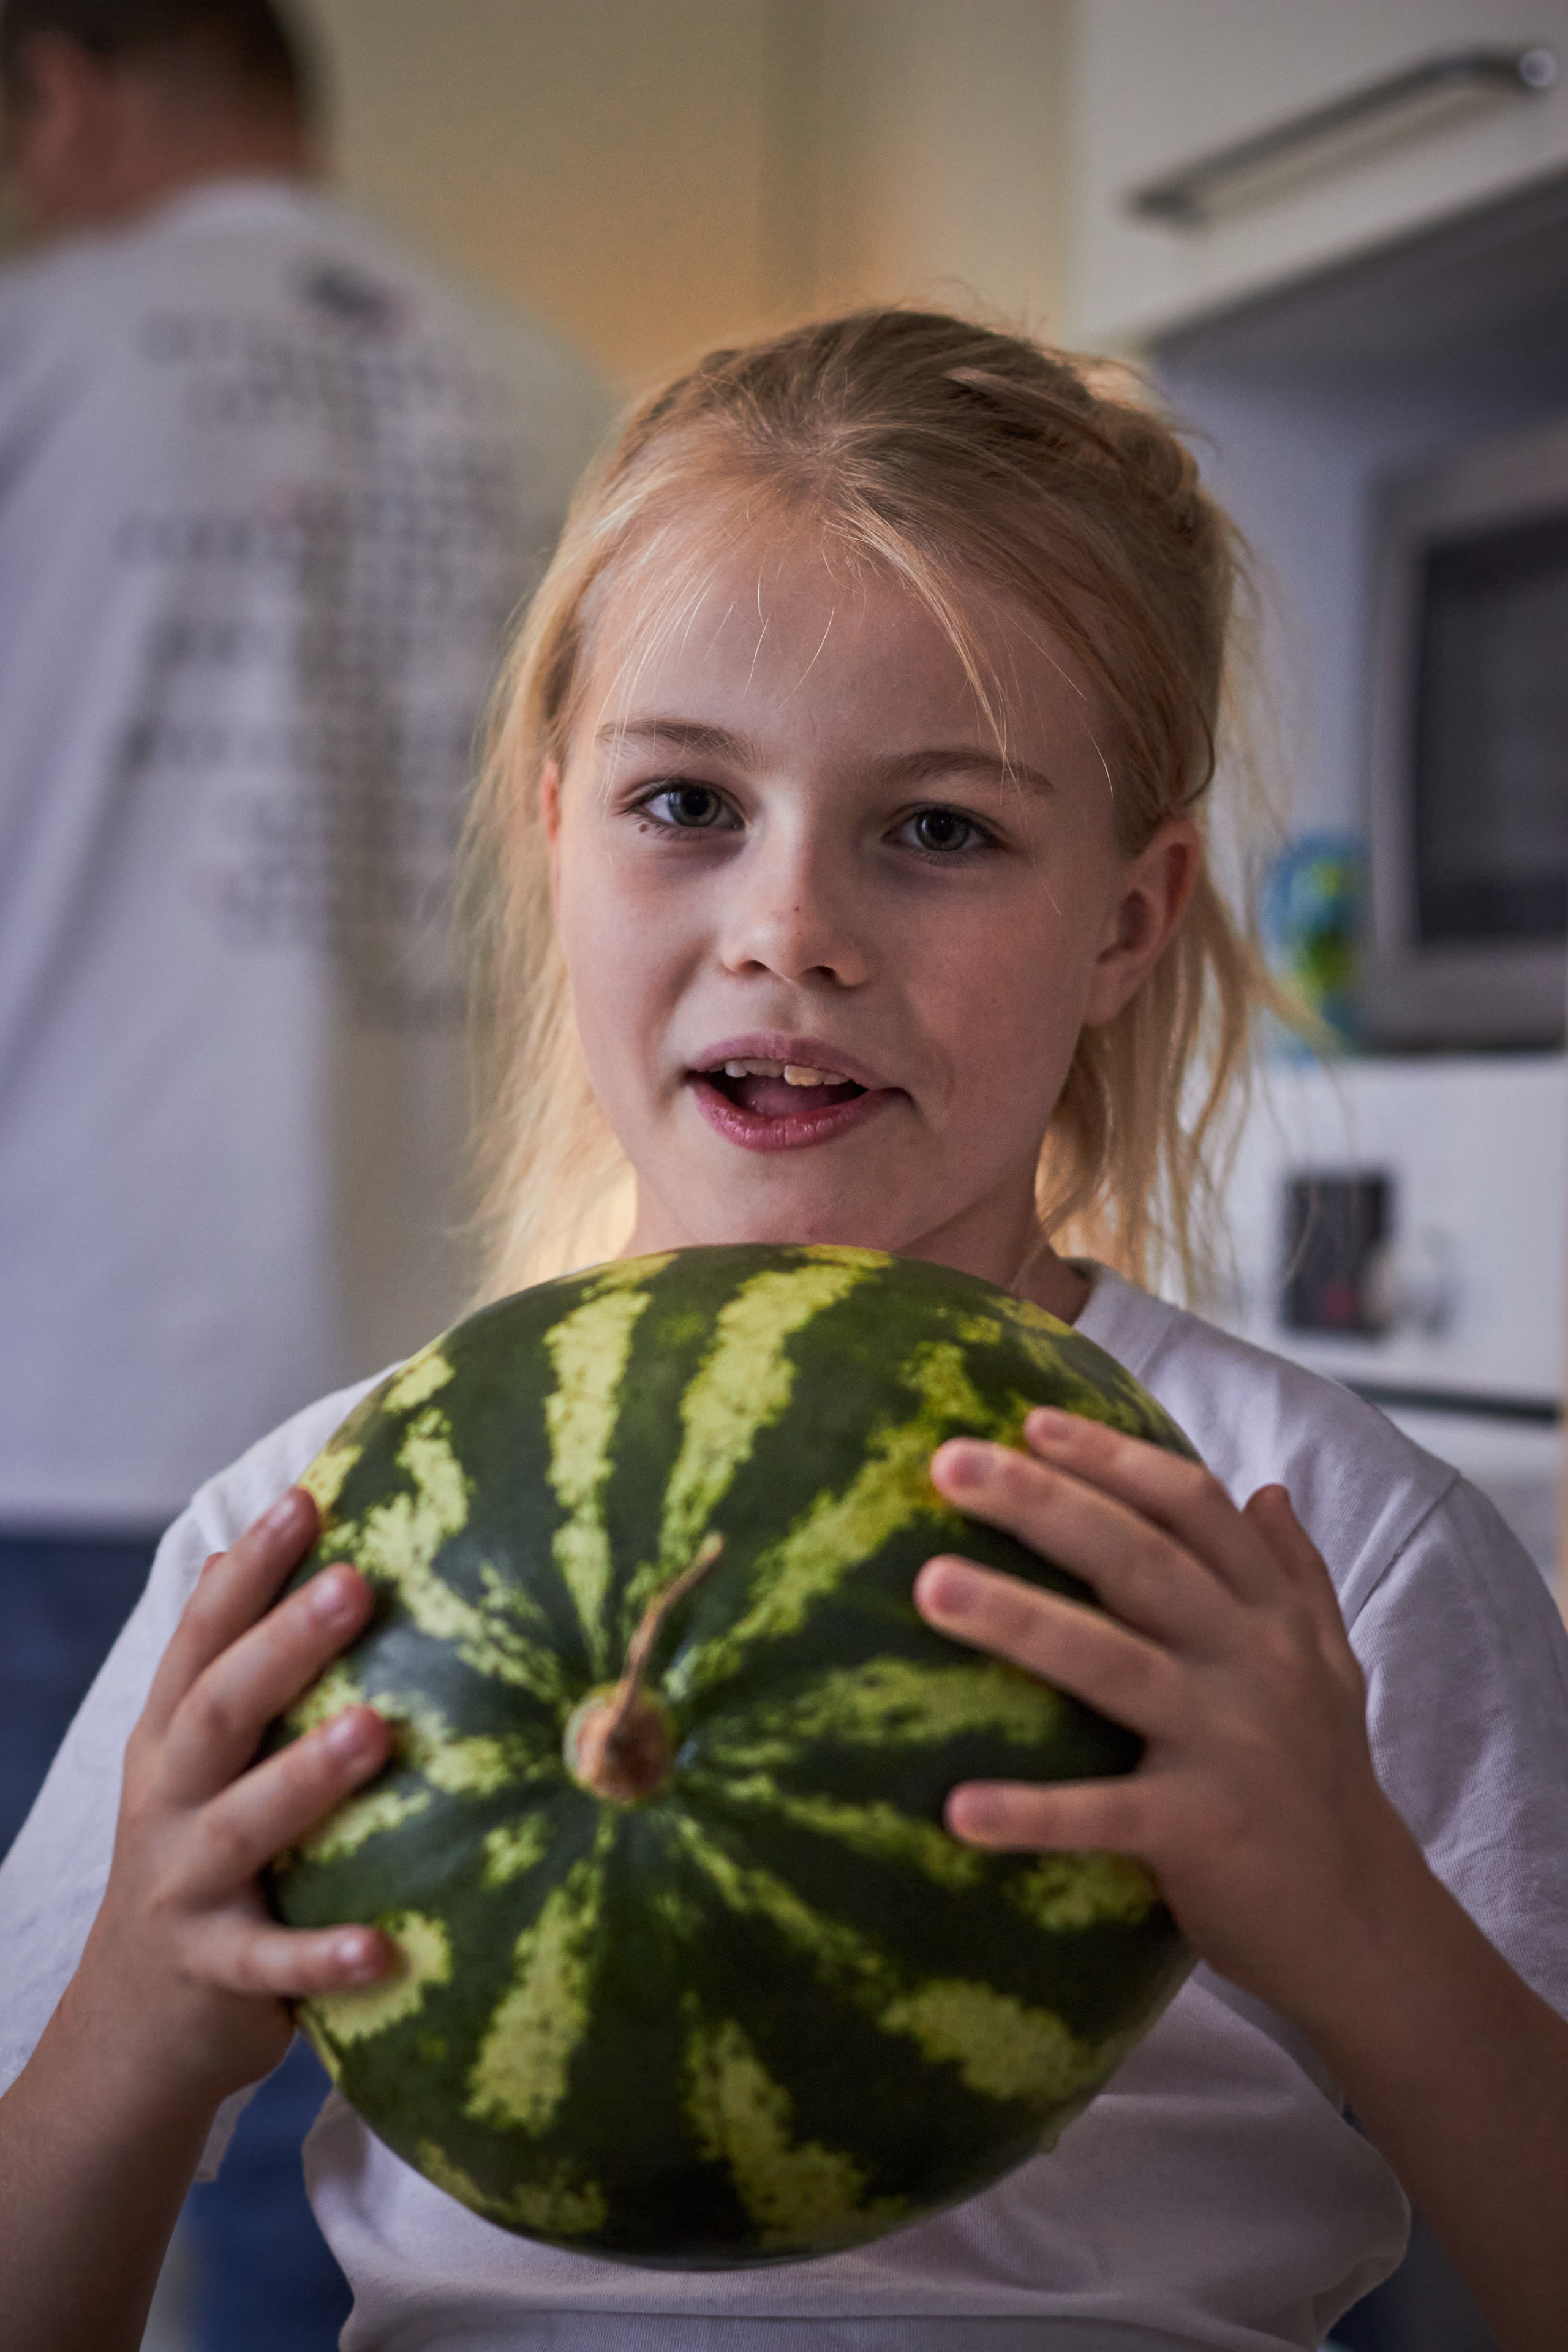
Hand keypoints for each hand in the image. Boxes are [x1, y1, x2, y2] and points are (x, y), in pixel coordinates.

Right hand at [67, 1488, 395, 2118]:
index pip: (203, 1639)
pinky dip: (323, 1959)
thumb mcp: (190, 1763)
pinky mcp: (218, 1976)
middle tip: (357, 1583)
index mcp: (171, 1741)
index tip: (307, 1499)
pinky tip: (385, 1949)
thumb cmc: (196, 1862)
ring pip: (243, 1826)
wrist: (131, 2030)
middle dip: (283, 1645)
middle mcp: (171, 1803)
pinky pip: (272, 1966)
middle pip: (220, 1711)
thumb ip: (217, 1667)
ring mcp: (187, 1889)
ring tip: (375, 1731)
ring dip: (306, 1779)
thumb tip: (234, 1546)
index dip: (249, 1570)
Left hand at [914, 1408, 1420, 2029]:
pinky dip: (1033, 1813)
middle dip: (1044, 1503)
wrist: (1363, 1925)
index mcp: (1269, 1616)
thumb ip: (1297, 1574)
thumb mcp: (1329, 1666)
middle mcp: (1252, 1663)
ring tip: (929, 1587)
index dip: (1114, 1457)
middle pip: (1138, 1560)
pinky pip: (1104, 1815)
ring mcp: (1229, 1744)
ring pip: (1111, 1664)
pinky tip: (956, 1809)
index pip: (1191, 1505)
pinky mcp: (1204, 1832)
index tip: (1030, 1420)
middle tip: (948, 1462)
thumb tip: (1269, 1488)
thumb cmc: (1322, 1781)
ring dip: (1018, 1620)